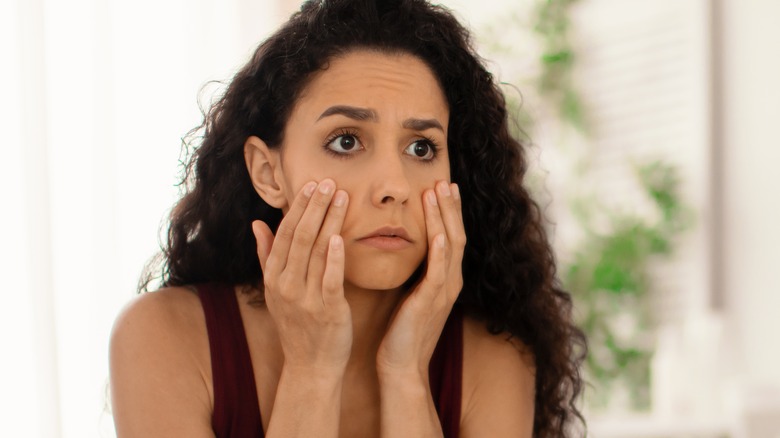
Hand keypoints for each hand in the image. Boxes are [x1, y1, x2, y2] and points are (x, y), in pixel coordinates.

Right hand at [252, 179, 352, 372]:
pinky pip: (329, 279)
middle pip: (301, 237)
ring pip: (317, 251)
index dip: (298, 207)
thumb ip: (267, 255)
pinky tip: (340, 237)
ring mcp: (306, 298)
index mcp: (274, 277)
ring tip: (341, 197)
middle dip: (315, 206)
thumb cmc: (297, 324)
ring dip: (329, 221)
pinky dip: (334, 258)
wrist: (311, 366)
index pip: (285, 233)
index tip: (311, 184)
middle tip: (329, 181)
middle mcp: (286, 285)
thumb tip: (257, 223)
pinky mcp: (327, 310)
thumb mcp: (276, 291)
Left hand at [376, 180, 465, 376]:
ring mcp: (443, 292)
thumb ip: (414, 272)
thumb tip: (403, 248)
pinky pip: (438, 272)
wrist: (401, 366)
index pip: (450, 237)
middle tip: (445, 180)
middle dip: (450, 207)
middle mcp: (450, 282)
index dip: (448, 211)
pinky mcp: (430, 303)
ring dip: (445, 218)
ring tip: (439, 192)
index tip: (442, 186)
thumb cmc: (402, 331)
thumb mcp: (411, 294)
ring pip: (449, 246)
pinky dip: (440, 251)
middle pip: (455, 235)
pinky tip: (438, 232)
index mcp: (444, 279)